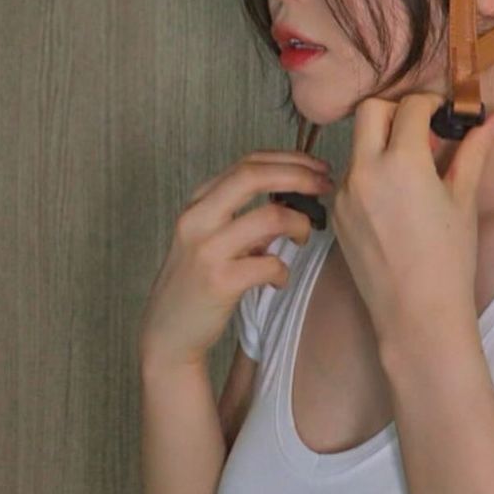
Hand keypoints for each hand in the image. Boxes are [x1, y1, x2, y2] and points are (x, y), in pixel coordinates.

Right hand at [137, 149, 334, 371]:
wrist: (167, 333)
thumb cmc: (197, 284)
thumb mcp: (212, 240)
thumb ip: (245, 217)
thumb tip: (292, 200)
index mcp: (198, 203)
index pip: (247, 163)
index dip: (289, 159)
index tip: (318, 168)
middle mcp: (198, 219)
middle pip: (253, 175)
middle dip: (299, 174)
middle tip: (326, 185)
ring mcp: (207, 250)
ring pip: (269, 217)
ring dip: (300, 224)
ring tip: (303, 238)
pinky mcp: (219, 282)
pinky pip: (270, 263)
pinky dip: (284, 271)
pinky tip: (278, 279)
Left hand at [330, 92, 493, 353]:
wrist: (417, 313)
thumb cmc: (449, 259)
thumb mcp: (463, 200)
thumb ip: (474, 151)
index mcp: (401, 162)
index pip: (409, 106)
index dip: (430, 104)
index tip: (443, 116)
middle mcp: (365, 171)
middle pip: (369, 111)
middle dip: (395, 111)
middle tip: (420, 132)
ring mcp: (345, 194)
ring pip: (357, 145)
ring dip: (381, 143)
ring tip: (412, 171)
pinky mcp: (338, 215)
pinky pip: (350, 178)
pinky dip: (370, 174)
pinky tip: (395, 201)